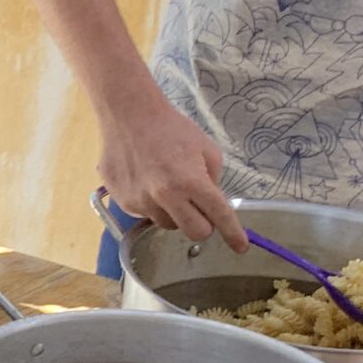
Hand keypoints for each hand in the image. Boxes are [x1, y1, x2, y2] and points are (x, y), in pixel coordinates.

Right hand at [98, 95, 245, 250]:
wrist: (129, 115)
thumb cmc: (171, 128)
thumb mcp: (206, 150)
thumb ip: (213, 180)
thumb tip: (211, 203)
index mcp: (191, 181)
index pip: (219, 216)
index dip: (233, 234)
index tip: (240, 246)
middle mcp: (165, 196)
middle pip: (195, 233)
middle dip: (202, 224)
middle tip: (198, 208)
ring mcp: (141, 201)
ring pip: (167, 223)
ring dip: (173, 212)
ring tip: (165, 185)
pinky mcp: (123, 201)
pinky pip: (144, 213)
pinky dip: (151, 204)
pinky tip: (147, 180)